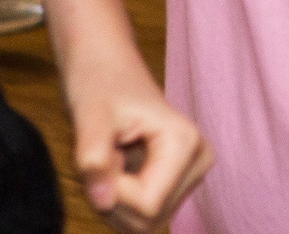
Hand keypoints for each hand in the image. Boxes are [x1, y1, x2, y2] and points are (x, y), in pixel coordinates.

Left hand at [68, 66, 212, 233]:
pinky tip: (116, 170)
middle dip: (112, 201)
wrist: (106, 70)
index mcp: (186, 142)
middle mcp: (198, 160)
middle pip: (148, 221)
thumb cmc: (100, 85)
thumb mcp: (89, 118)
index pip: (148, 207)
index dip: (112, 193)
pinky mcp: (178, 182)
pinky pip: (143, 217)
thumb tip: (103, 202)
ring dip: (113, 203)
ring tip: (108, 162)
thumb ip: (93, 159)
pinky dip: (119, 203)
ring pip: (144, 224)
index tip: (103, 156)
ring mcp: (191, 173)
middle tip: (101, 160)